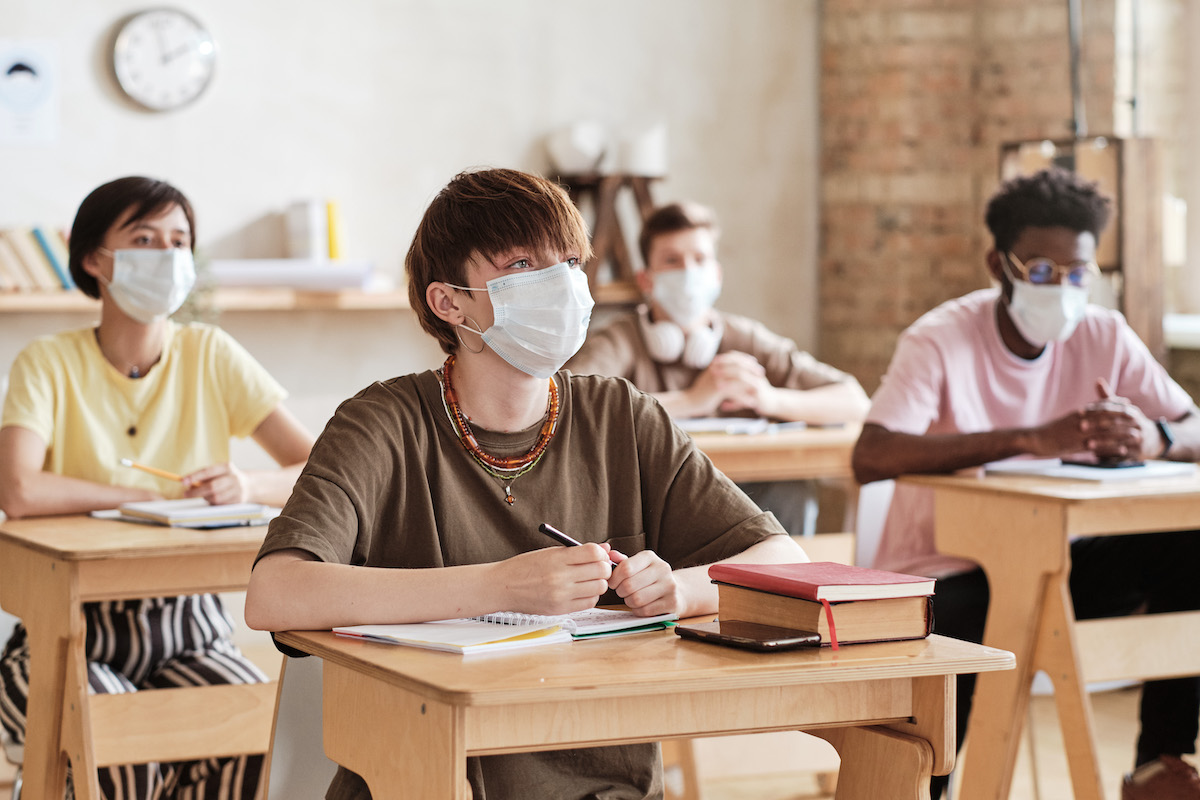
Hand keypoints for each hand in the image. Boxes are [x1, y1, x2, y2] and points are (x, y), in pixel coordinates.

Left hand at [182, 462, 248, 504]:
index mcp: (227, 467)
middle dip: (196, 491)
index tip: (182, 481)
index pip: (208, 471)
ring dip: (205, 498)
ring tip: (204, 495)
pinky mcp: (238, 500)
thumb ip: (204, 477)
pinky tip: (213, 499)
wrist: (249, 485)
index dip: (194, 477)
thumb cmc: (226, 478)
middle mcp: (233, 477)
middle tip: (185, 494)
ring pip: (215, 497)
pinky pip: (220, 504)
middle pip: (211, 486)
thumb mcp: (218, 472)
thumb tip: (187, 483)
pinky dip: (213, 502)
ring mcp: (237, 489)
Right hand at [492, 544, 614, 615]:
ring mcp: (561, 595)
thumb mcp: (549, 552)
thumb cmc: (524, 567)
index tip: (598, 554)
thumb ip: (577, 551)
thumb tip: (605, 548)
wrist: (503, 587)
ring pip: (599, 588)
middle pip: (601, 571)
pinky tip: (581, 591)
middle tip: (597, 567)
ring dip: (598, 583)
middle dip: (603, 568)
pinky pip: (589, 603)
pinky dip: (590, 596)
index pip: (594, 553)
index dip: (601, 553)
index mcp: (557, 558)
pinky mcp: (561, 609)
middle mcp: (561, 577)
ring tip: (588, 580)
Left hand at [608, 550, 684, 616]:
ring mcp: (669, 586)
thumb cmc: (648, 577)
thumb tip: (610, 555)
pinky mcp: (672, 602)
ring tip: (632, 598)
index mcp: (650, 557)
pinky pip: (645, 610)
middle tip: (622, 591)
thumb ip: (621, 561)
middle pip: (629, 585)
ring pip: (636, 599)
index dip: (614, 578)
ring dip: (629, 601)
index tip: (613, 583)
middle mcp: (662, 568)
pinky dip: (638, 610)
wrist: (675, 589)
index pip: (625, 568)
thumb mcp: (636, 565)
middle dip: (620, 591)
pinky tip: (641, 605)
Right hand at [687, 352, 767, 415]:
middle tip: (761, 374)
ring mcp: (717, 378)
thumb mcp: (710, 377)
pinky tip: (751, 403)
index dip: (746, 359)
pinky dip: (745, 398)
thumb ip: (720, 371)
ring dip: (751, 383)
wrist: (689, 401)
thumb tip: (730, 368)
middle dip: (752, 369)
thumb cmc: (701, 391)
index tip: (755, 364)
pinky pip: (736, 393)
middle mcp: (716, 368)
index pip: (734, 356)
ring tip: (759, 389)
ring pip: (739, 378)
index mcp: (715, 363)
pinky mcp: (718, 389)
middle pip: (739, 365)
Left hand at [1081, 378, 1158, 459]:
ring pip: (1120, 439)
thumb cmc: (1131, 422)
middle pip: (1114, 423)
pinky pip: (1124, 454)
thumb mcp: (1123, 409)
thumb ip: (1108, 397)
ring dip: (1103, 442)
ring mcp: (1138, 438)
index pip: (1111, 409)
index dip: (1095, 410)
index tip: (1079, 412)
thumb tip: (1097, 380)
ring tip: (1088, 444)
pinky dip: (1111, 456)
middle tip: (1080, 427)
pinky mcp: (1139, 452)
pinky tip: (1099, 457)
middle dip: (1097, 426)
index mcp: (1130, 411)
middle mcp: (1136, 423)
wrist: (1154, 439)